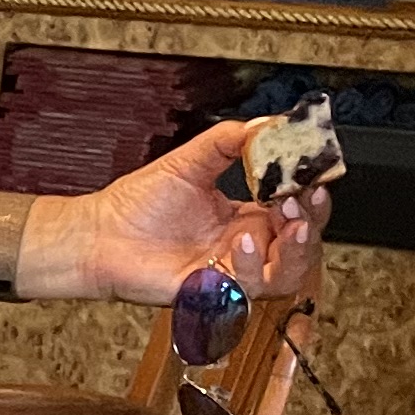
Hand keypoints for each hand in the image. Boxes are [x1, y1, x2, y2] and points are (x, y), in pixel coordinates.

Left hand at [49, 119, 328, 303]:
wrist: (98, 234)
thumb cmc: (137, 205)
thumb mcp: (191, 161)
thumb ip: (229, 140)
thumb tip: (267, 123)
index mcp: (246, 217)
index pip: (297, 211)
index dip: (313, 196)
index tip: (316, 175)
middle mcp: (244, 247)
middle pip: (302, 245)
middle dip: (311, 222)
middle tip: (302, 199)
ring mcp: (229, 271)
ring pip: (286, 274)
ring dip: (296, 249)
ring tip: (287, 222)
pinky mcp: (211, 290)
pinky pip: (245, 287)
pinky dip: (250, 264)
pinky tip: (242, 240)